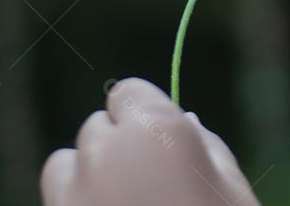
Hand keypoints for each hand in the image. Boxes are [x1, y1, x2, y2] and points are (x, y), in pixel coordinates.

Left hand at [40, 77, 259, 205]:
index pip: (128, 93)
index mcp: (157, 132)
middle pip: (97, 130)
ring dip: (86, 177)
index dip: (144, 117)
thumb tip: (184, 121)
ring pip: (64, 164)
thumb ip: (206, 148)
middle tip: (149, 189)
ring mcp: (74, 195)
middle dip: (117, 149)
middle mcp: (106, 153)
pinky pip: (56, 202)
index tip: (160, 144)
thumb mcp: (233, 192)